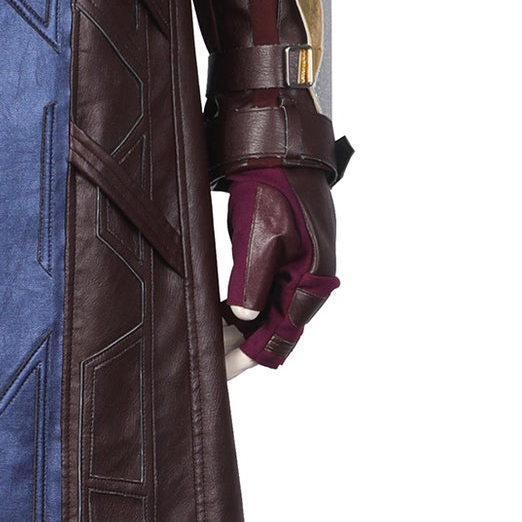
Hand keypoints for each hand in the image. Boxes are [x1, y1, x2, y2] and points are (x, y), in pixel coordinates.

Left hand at [223, 164, 337, 371]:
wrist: (280, 150)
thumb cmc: (274, 188)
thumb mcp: (259, 236)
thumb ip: (253, 282)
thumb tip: (246, 320)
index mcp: (311, 277)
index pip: (281, 331)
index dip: (251, 353)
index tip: (223, 371)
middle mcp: (310, 278)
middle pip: (275, 327)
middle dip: (242, 346)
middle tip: (209, 363)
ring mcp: (299, 269)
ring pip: (269, 312)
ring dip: (240, 328)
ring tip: (209, 344)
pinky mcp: (286, 259)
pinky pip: (267, 293)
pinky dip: (244, 307)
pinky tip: (220, 316)